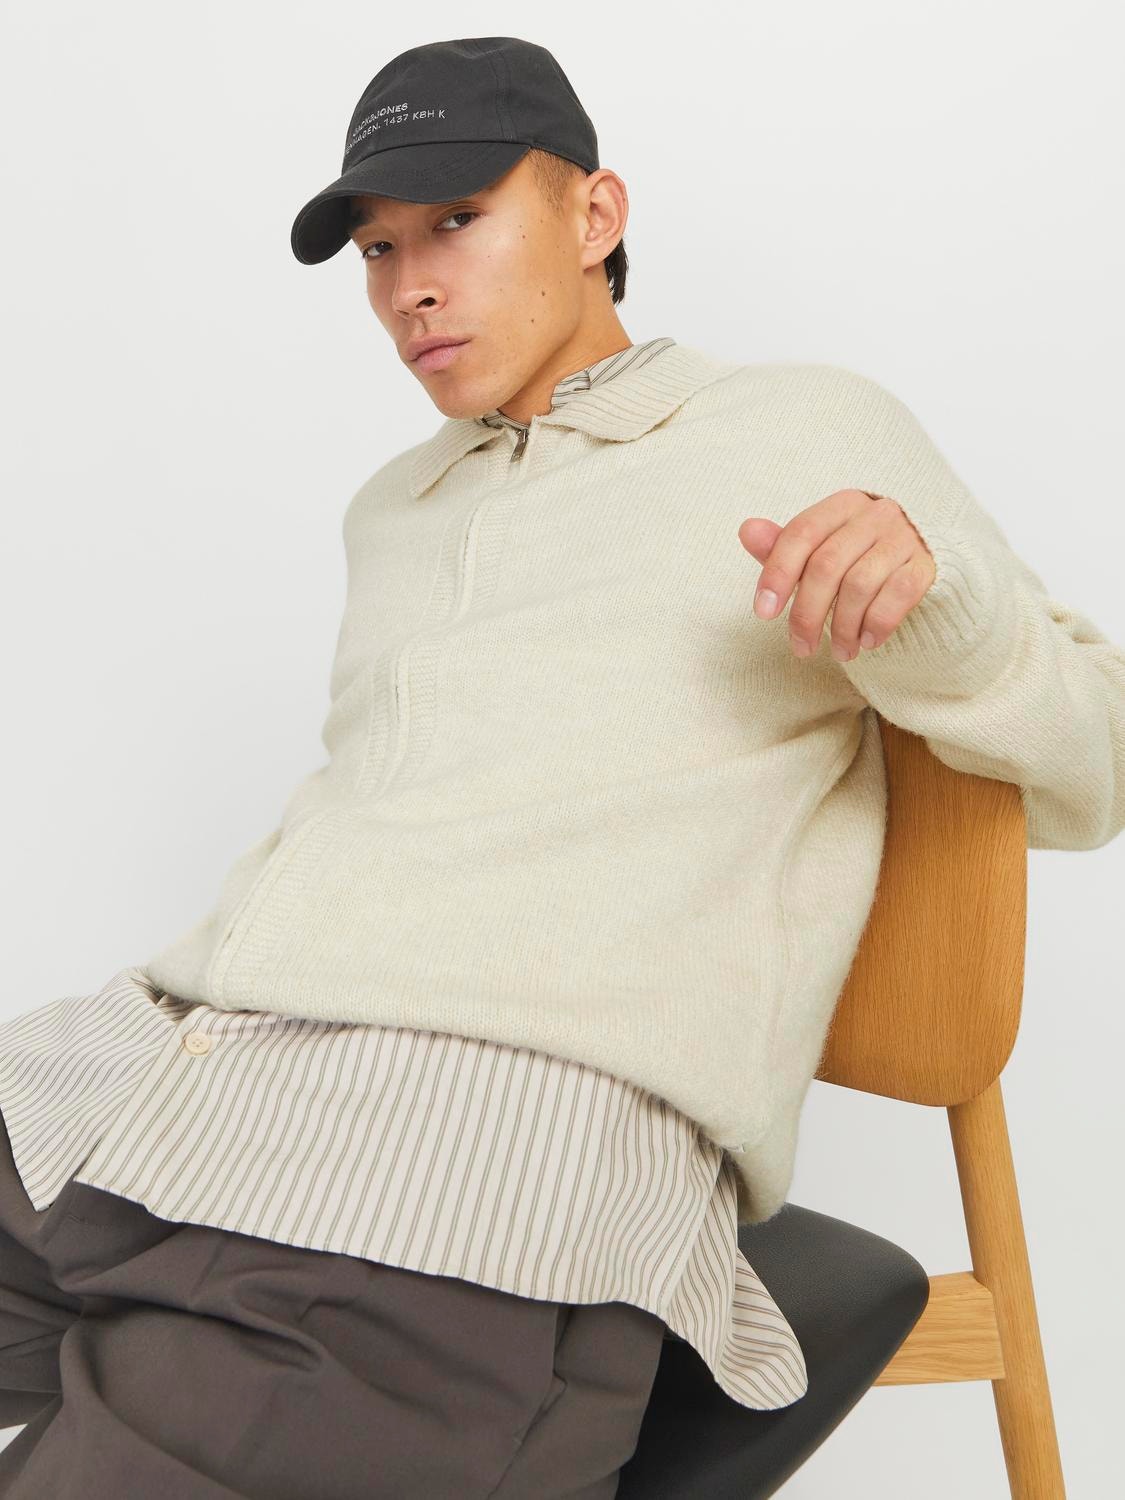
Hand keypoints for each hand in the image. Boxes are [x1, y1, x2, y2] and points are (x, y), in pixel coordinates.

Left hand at [737, 489, 936, 660]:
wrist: (923, 561)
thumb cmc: (859, 557)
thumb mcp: (819, 549)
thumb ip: (783, 546)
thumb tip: (747, 530)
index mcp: (842, 505)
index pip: (801, 534)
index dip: (777, 574)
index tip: (763, 614)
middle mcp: (875, 514)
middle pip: (826, 565)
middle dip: (807, 615)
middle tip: (801, 649)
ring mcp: (905, 538)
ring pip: (859, 585)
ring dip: (842, 628)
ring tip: (839, 652)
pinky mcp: (927, 565)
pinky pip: (897, 595)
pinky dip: (876, 624)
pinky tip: (866, 643)